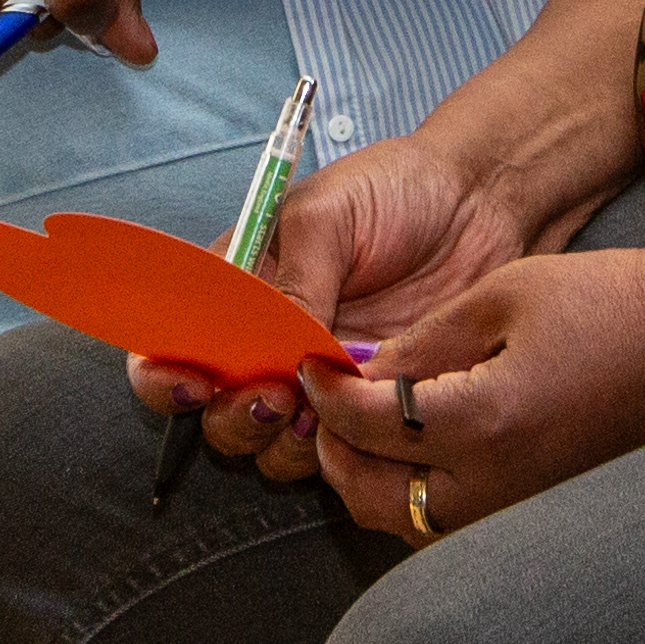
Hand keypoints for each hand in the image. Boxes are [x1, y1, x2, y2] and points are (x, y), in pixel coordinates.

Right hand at [130, 132, 529, 483]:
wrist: (480, 204)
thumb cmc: (395, 191)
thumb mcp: (328, 214)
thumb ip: (294, 279)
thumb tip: (274, 347)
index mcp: (237, 291)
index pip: (173, 346)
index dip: (164, 376)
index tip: (191, 383)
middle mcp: (266, 345)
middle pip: (214, 413)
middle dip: (232, 417)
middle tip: (273, 396)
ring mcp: (318, 382)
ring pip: (270, 445)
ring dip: (282, 440)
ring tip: (318, 407)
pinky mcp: (369, 406)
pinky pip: (336, 452)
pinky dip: (339, 448)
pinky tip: (364, 415)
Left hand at [286, 235, 644, 535]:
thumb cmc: (615, 303)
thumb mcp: (506, 295)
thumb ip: (426, 341)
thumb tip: (364, 371)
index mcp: (484, 421)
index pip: (365, 423)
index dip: (325, 393)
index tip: (308, 365)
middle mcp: (496, 484)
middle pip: (373, 495)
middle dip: (334, 451)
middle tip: (323, 406)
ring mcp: (521, 508)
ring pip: (408, 523)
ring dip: (370, 482)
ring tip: (360, 432)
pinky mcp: (540, 510)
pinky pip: (451, 525)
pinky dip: (415, 498)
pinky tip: (416, 454)